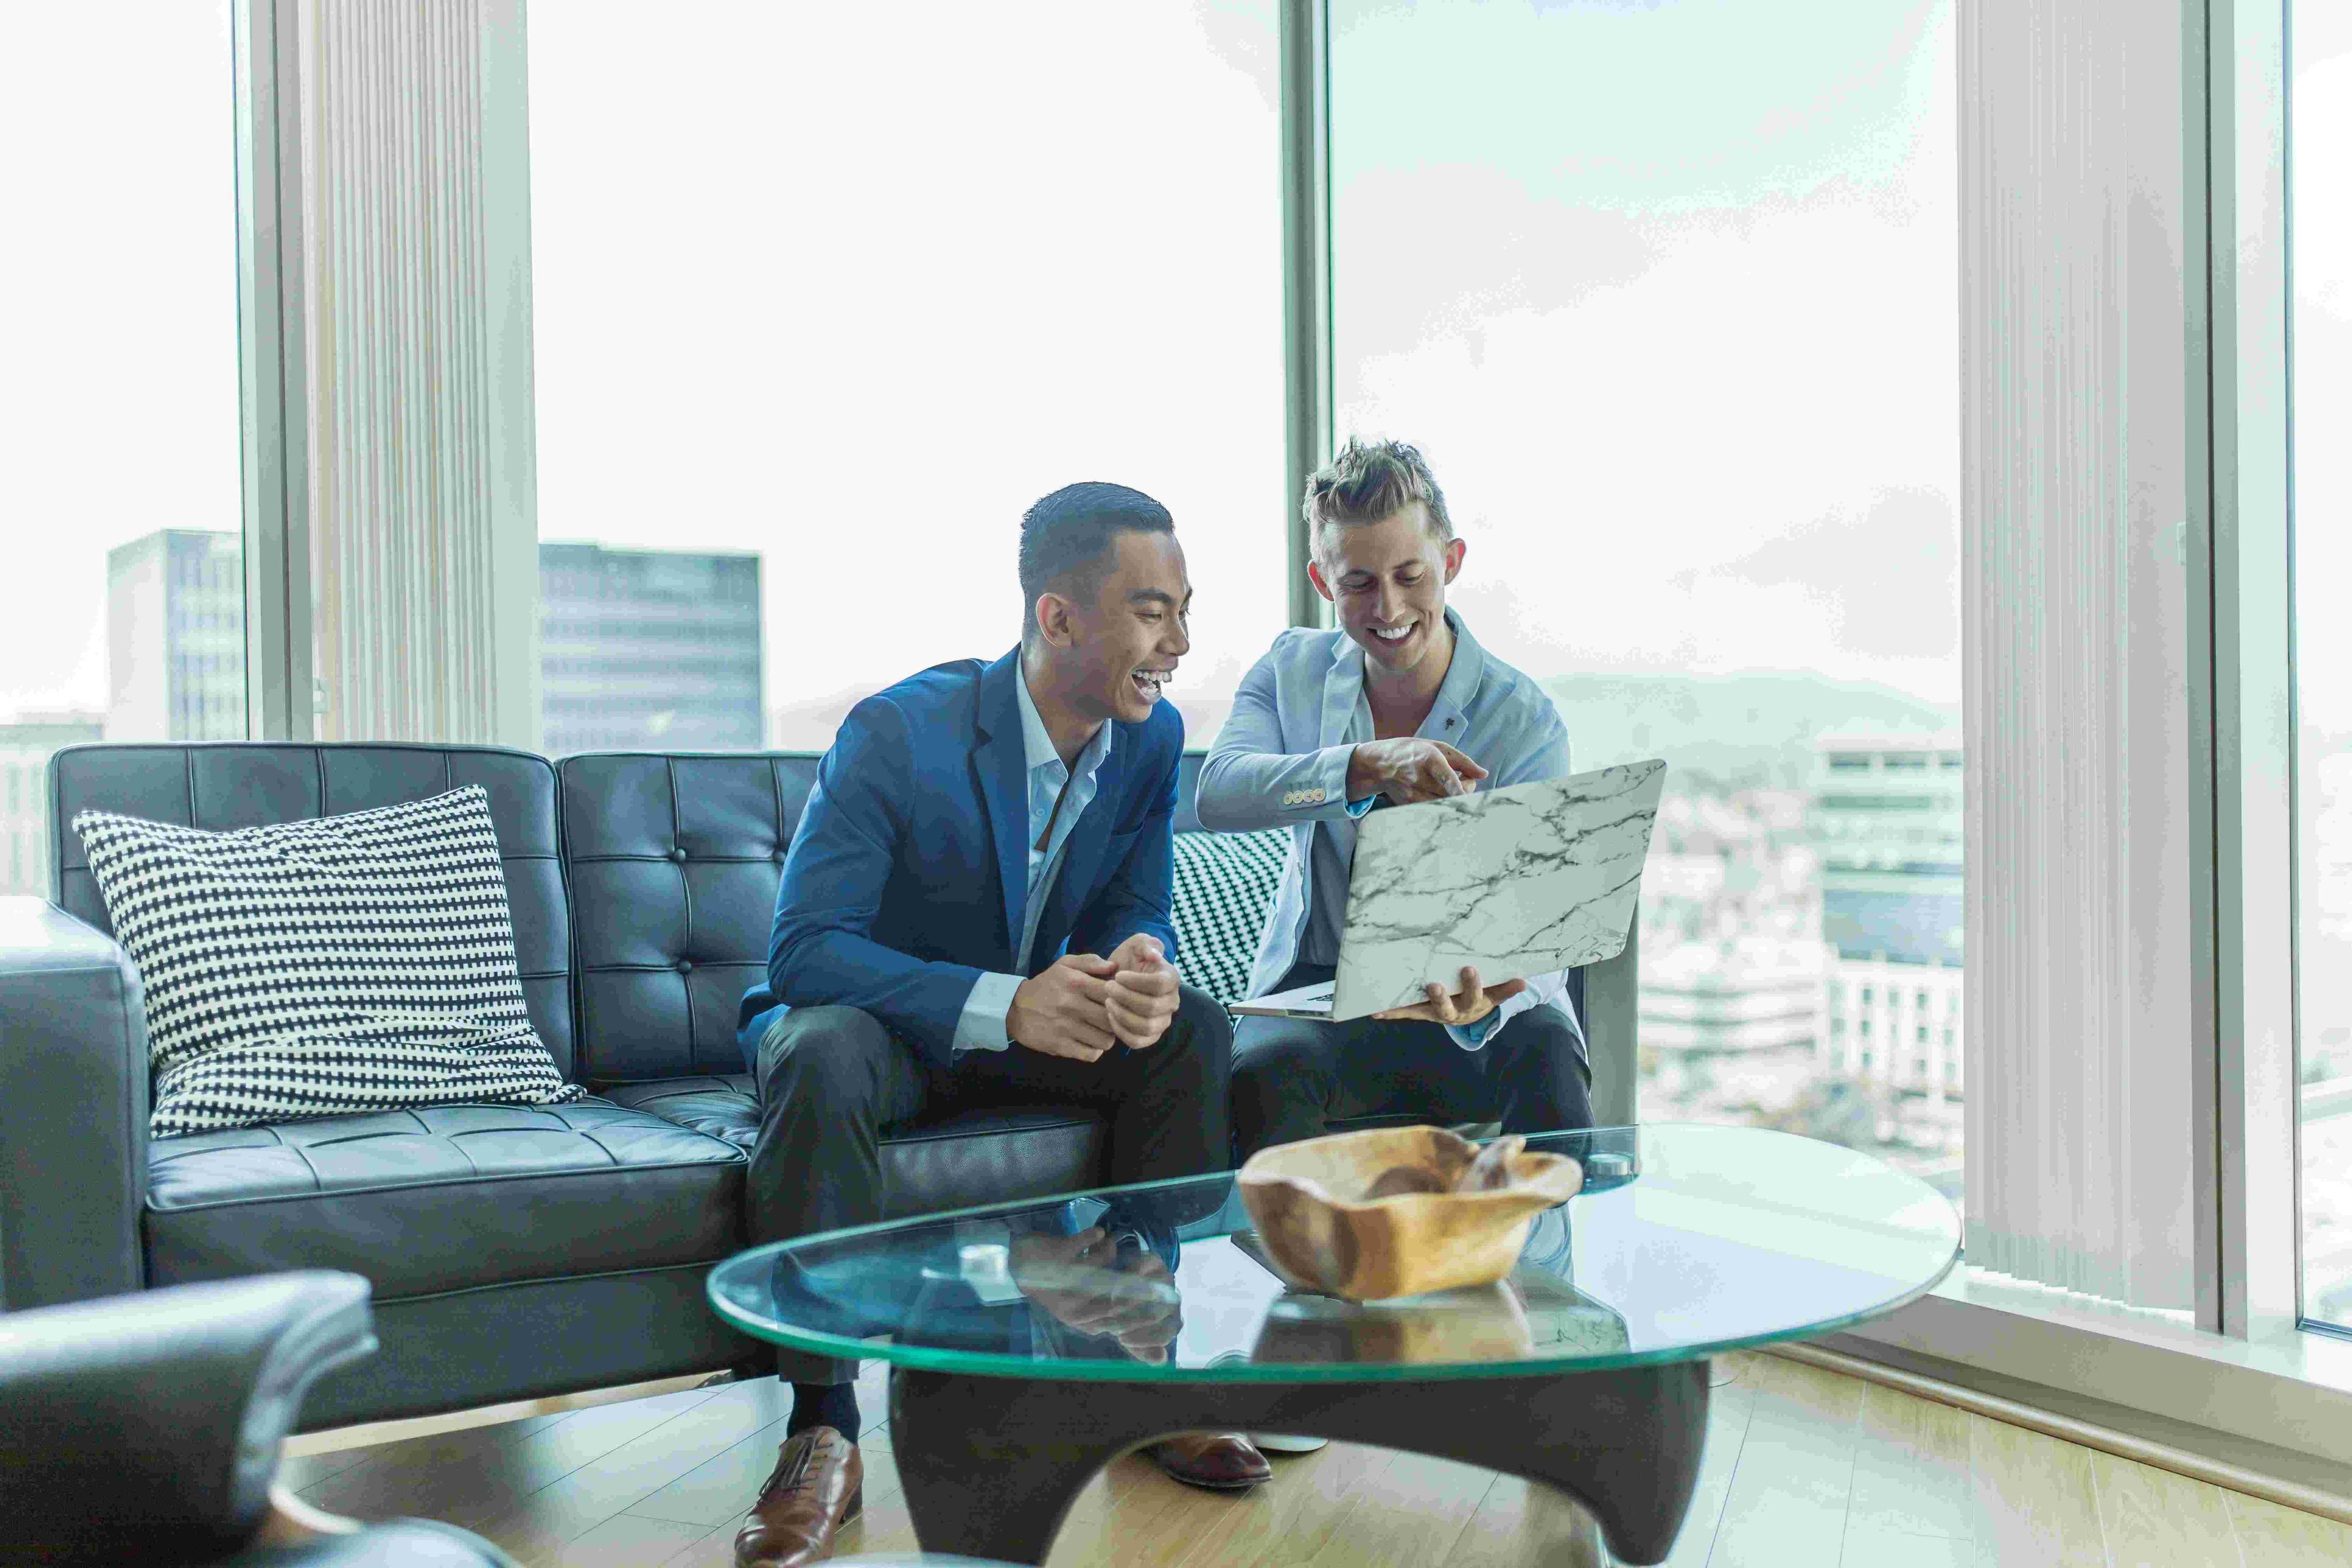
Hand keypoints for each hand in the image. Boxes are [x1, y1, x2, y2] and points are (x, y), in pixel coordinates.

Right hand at [1007, 953, 1118, 1061]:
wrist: (1015, 1008)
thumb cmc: (1046, 985)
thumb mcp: (1064, 965)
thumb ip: (1090, 961)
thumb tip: (1114, 967)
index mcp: (1076, 982)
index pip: (1113, 993)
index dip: (1121, 999)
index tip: (1117, 1002)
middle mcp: (1072, 1005)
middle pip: (1113, 1019)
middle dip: (1116, 1021)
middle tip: (1111, 1020)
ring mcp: (1066, 1028)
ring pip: (1106, 1040)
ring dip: (1107, 1038)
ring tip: (1100, 1032)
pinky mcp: (1060, 1046)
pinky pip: (1091, 1055)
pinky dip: (1094, 1051)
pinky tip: (1089, 1043)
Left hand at [1009, 1228, 1182, 1363]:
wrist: (1021, 1267)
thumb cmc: (1065, 1291)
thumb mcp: (1094, 1318)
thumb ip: (1129, 1335)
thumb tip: (1163, 1359)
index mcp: (1088, 1323)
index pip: (1123, 1325)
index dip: (1146, 1310)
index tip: (1162, 1291)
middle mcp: (1074, 1310)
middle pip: (1116, 1300)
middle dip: (1139, 1280)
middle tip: (1151, 1262)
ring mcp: (1062, 1285)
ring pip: (1100, 1268)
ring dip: (1109, 1253)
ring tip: (1112, 1245)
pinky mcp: (1055, 1258)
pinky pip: (1081, 1244)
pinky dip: (1092, 1236)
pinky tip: (1098, 1235)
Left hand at [1104, 933, 1180, 1048]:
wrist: (1121, 978)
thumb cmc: (1129, 959)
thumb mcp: (1136, 944)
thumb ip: (1146, 944)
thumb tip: (1154, 955)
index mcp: (1171, 978)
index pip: (1159, 984)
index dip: (1136, 982)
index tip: (1118, 975)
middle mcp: (1172, 1001)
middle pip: (1151, 1007)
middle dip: (1125, 997)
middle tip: (1108, 987)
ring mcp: (1163, 1021)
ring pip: (1146, 1026)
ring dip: (1122, 1014)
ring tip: (1108, 1002)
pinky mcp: (1150, 1036)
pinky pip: (1138, 1041)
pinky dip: (1121, 1031)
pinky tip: (1110, 1016)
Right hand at [1346, 738, 1488, 805]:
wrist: (1378, 764)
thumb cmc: (1411, 752)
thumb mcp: (1437, 747)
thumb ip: (1463, 761)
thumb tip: (1484, 774)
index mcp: (1428, 758)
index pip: (1447, 778)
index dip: (1461, 789)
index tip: (1472, 792)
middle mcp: (1418, 777)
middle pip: (1450, 795)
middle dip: (1466, 791)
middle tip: (1467, 782)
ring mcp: (1411, 794)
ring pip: (1443, 805)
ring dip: (1455, 799)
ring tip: (1453, 787)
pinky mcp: (1408, 805)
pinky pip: (1432, 809)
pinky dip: (1443, 804)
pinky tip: (1440, 794)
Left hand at [1373, 965, 1528, 1026]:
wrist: (1470, 1014)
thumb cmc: (1482, 996)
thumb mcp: (1495, 993)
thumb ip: (1507, 988)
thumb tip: (1525, 982)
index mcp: (1472, 1004)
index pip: (1475, 995)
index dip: (1472, 985)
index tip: (1470, 969)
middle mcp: (1452, 1012)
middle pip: (1446, 1007)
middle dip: (1440, 996)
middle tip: (1434, 984)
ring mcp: (1435, 1013)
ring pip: (1421, 1011)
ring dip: (1406, 1009)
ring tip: (1388, 1008)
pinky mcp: (1421, 1012)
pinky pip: (1406, 1012)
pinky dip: (1392, 1012)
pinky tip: (1376, 1012)